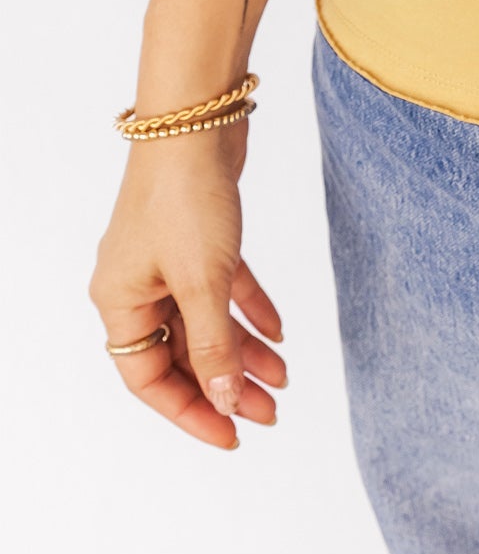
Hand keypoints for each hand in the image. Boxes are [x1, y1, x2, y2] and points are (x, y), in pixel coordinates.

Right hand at [90, 126, 286, 450]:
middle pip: (182, 352)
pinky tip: (279, 331)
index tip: (231, 434)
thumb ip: (213, 344)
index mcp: (120, 301)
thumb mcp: (202, 281)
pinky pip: (223, 286)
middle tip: (269, 411)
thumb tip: (222, 400)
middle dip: (225, 383)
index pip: (148, 378)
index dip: (190, 410)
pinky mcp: (198, 235)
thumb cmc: (186, 196)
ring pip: (206, 321)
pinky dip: (248, 308)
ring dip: (242, 350)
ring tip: (283, 378)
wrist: (199, 118)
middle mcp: (138, 283)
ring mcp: (167, 259)